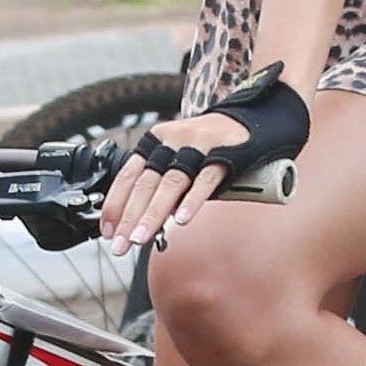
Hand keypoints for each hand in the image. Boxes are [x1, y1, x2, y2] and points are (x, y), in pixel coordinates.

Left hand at [96, 66, 310, 249]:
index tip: (108, 231)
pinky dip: (191, 201)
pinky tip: (180, 221)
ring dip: (153, 214)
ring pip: (170, 184)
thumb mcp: (180, 156)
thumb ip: (163, 182)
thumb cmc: (213, 146)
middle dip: (129, 217)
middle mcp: (173, 141)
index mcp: (157, 140)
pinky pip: (205, 181)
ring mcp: (199, 146)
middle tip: (120, 246)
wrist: (257, 119)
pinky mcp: (225, 155)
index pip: (128, 175)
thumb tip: (140, 220)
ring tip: (140, 239)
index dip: (115, 204)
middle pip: (146, 183)